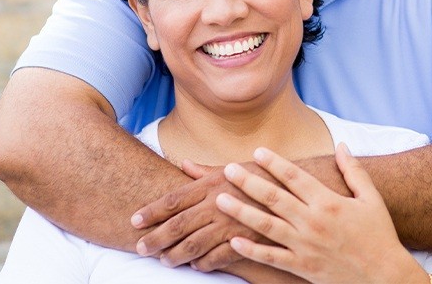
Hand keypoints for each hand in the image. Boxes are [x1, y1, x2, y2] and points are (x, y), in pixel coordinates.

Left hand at [130, 162, 269, 270]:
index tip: (134, 220)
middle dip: (156, 237)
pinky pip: (218, 257)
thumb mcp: (232, 169)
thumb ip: (204, 171)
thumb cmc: (262, 175)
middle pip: (178, 224)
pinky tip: (195, 267)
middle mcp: (217, 203)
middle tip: (139, 247)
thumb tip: (183, 164)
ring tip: (163, 261)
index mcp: (212, 184)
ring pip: (194, 244)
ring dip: (175, 255)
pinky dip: (203, 264)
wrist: (296, 189)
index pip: (174, 199)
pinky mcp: (245, 240)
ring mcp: (230, 223)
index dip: (152, 210)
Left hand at [216, 143, 423, 283]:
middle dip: (248, 182)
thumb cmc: (379, 235)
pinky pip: (272, 258)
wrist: (386, 278)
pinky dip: (251, 251)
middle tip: (228, 170)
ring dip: (241, 212)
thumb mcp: (371, 198)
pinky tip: (233, 241)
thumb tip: (341, 144)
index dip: (274, 163)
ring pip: (266, 226)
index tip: (257, 151)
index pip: (295, 177)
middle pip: (274, 198)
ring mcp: (305, 247)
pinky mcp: (302, 268)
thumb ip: (353, 170)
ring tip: (220, 200)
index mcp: (328, 202)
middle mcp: (313, 222)